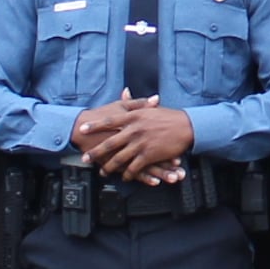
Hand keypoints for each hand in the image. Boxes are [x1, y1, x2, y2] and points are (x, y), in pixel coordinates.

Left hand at [74, 96, 197, 182]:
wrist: (186, 127)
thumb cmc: (169, 117)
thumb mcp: (149, 107)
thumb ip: (134, 103)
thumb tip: (124, 91)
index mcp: (133, 117)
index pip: (109, 121)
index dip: (95, 125)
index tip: (82, 129)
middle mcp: (134, 130)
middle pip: (110, 142)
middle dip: (96, 151)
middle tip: (86, 157)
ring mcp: (141, 143)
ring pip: (120, 158)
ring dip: (110, 166)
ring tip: (103, 171)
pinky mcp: (149, 155)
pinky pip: (134, 167)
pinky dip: (127, 173)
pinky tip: (124, 176)